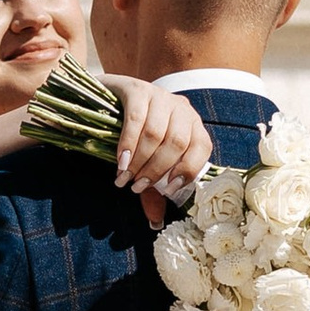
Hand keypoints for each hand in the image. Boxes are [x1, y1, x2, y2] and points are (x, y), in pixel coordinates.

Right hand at [94, 75, 212, 226]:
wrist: (107, 98)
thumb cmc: (133, 136)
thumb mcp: (146, 163)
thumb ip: (154, 189)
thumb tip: (156, 222)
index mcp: (192, 125)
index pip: (202, 147)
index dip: (187, 170)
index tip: (168, 188)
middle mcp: (181, 108)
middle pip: (176, 143)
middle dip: (156, 170)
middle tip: (137, 187)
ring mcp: (160, 95)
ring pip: (156, 133)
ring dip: (139, 161)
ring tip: (124, 178)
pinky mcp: (137, 88)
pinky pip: (136, 119)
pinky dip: (128, 144)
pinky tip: (120, 161)